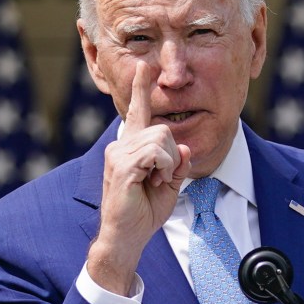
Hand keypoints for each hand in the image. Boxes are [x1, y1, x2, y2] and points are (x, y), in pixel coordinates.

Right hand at [87, 61, 191, 294]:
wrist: (126, 237)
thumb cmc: (144, 213)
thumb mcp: (170, 184)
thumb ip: (178, 163)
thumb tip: (184, 146)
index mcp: (131, 147)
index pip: (138, 112)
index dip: (142, 88)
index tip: (144, 66)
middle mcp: (121, 145)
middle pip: (163, 129)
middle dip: (173, 156)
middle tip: (162, 178)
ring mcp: (118, 153)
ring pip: (162, 139)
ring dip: (169, 165)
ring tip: (155, 181)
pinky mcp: (122, 165)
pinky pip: (156, 152)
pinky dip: (164, 168)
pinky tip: (154, 181)